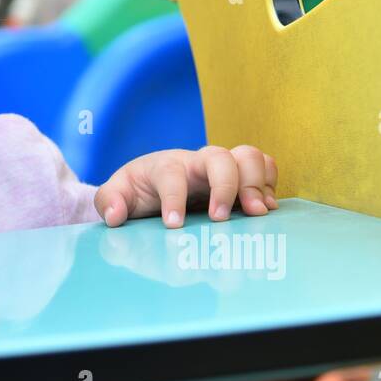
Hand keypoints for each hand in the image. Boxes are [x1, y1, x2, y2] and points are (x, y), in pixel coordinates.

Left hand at [94, 145, 277, 228]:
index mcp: (165, 166)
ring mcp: (222, 166)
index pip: (171, 173)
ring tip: (257, 213)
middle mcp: (197, 162)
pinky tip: (265, 209)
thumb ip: (110, 202)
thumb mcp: (117, 194)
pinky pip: (266, 166)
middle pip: (218, 156)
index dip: (173, 198)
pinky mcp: (241, 175)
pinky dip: (271, 183)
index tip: (173, 225)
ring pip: (248, 155)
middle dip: (225, 185)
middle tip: (221, 218)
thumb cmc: (138, 190)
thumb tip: (115, 216)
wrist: (155, 182)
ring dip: (256, 182)